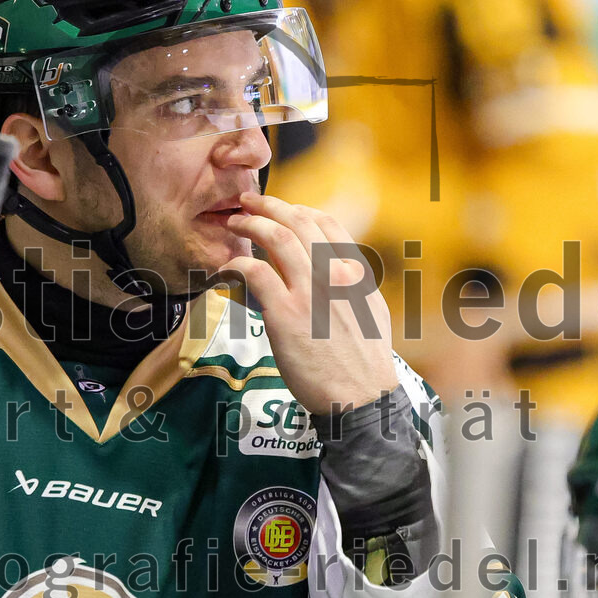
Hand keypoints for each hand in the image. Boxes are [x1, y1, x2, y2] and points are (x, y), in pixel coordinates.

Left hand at [221, 192, 397, 414]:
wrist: (360, 396)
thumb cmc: (365, 361)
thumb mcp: (372, 311)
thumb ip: (354, 284)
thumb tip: (340, 270)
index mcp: (355, 271)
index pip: (326, 223)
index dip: (299, 210)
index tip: (282, 210)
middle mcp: (333, 273)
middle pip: (296, 222)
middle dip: (268, 205)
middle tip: (248, 201)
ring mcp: (309, 291)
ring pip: (274, 238)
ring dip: (250, 224)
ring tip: (234, 223)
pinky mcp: (284, 313)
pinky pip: (253, 273)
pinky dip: (236, 263)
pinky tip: (225, 267)